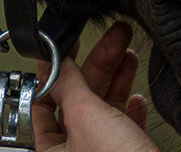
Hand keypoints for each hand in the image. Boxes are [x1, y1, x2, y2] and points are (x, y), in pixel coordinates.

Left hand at [31, 22, 152, 151]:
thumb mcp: (86, 117)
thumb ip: (69, 86)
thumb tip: (56, 63)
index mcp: (50, 151)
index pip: (42, 102)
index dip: (56, 70)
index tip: (68, 47)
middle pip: (77, 101)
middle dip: (97, 67)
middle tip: (112, 41)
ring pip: (102, 111)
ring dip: (116, 81)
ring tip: (129, 56)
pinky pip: (122, 129)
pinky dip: (130, 110)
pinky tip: (138, 99)